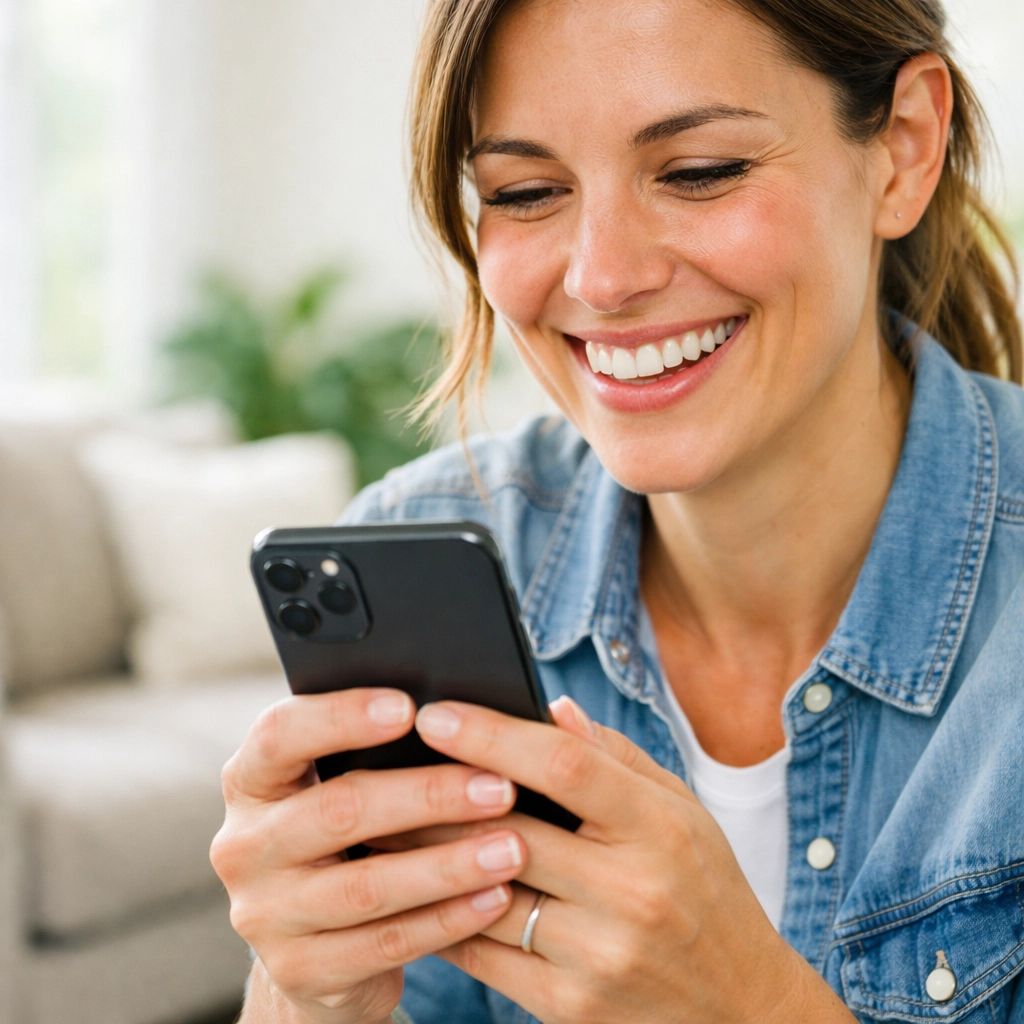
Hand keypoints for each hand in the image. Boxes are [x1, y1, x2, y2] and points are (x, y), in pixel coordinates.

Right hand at [210, 688, 526, 1023]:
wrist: (315, 945)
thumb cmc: (346, 836)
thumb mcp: (338, 785)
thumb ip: (380, 749)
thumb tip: (464, 712)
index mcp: (253, 781)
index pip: (281, 734)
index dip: (342, 716)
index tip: (410, 707)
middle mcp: (245, 845)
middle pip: (338, 811)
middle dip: (427, 796)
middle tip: (499, 786)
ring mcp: (266, 915)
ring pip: (368, 887)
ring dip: (449, 866)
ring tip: (513, 848)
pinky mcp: (300, 971)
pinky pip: (386, 944)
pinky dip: (447, 920)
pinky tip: (494, 898)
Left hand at [390, 696, 856, 1023]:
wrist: (741, 1008)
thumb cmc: (706, 889)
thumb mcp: (681, 809)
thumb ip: (614, 757)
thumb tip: (550, 706)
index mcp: (660, 827)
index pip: (564, 765)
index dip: (491, 734)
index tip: (433, 714)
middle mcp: (632, 890)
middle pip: (509, 830)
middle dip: (435, 795)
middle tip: (380, 764)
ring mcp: (600, 954)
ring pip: (482, 894)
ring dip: (423, 857)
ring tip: (381, 823)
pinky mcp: (569, 1004)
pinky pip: (483, 953)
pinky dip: (440, 915)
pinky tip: (412, 888)